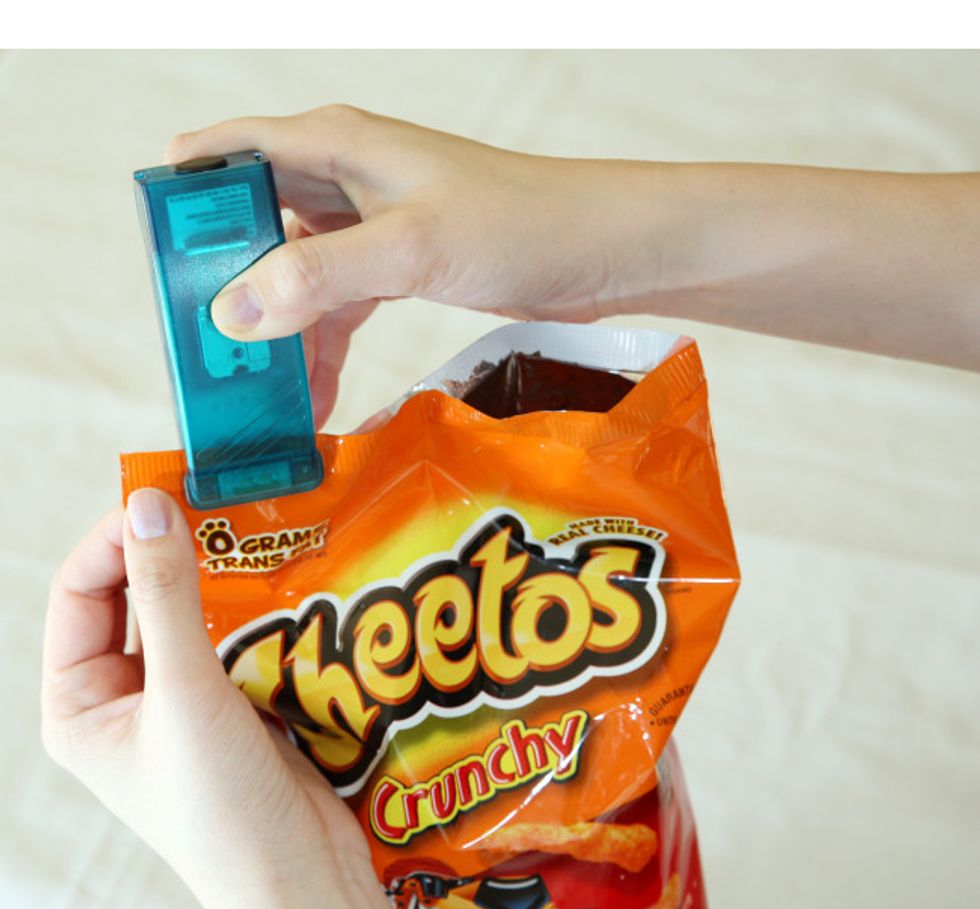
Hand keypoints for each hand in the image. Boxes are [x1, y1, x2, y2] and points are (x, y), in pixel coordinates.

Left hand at [42, 488, 399, 908]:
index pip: (80, 593)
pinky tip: (279, 575)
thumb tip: (148, 504)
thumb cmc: (223, 807)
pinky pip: (230, 630)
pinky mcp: (233, 700)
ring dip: (212, 570)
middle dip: (165, 548)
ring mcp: (179, 698)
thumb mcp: (187, 694)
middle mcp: (122, 696)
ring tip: (249, 528)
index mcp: (80, 703)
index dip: (113, 539)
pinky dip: (249, 599)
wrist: (299, 876)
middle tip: (212, 500)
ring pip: (185, 609)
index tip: (164, 496)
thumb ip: (168, 596)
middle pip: (132, 594)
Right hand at [164, 105, 663, 424]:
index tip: (163, 273)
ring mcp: (372, 223)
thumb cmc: (520, 223)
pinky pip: (339, 304)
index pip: (226, 156)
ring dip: (279, 335)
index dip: (186, 206)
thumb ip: (321, 273)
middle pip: (255, 226)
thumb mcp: (412, 247)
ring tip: (263, 402)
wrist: (601, 250)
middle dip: (229, 289)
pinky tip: (315, 396)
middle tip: (210, 362)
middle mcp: (345, 176)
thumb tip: (235, 310)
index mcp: (334, 145)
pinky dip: (323, 346)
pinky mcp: (399, 263)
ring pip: (297, 277)